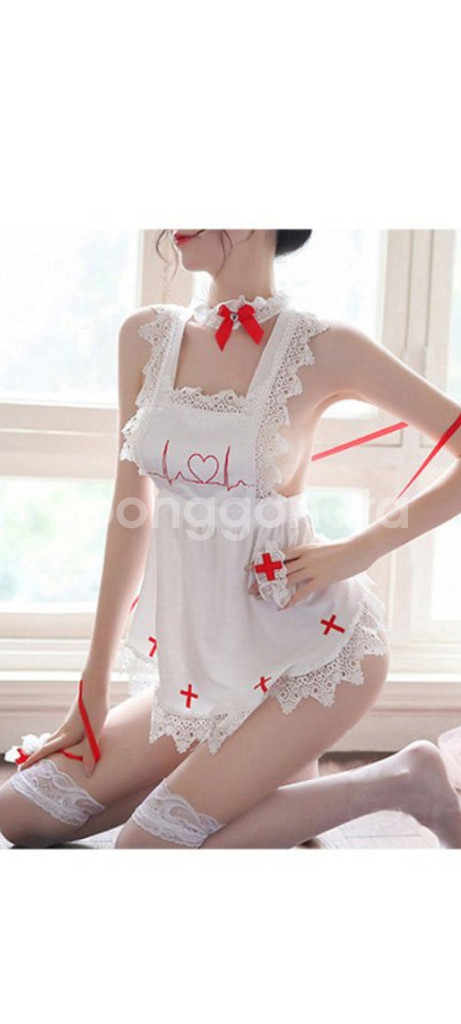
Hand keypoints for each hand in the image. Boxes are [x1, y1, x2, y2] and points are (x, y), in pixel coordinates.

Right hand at [18, 676, 108, 777]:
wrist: (93, 687)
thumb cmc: (95, 709)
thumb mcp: (94, 733)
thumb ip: (90, 753)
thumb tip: (88, 773)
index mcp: (66, 735)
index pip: (45, 750)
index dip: (34, 760)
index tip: (23, 769)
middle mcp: (64, 730)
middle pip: (46, 746)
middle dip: (37, 757)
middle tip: (28, 768)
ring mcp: (67, 724)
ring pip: (52, 739)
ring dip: (46, 749)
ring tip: (43, 760)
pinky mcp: (71, 719)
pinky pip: (59, 734)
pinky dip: (54, 742)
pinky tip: (61, 744)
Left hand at [248, 534, 372, 608]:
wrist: (358, 549)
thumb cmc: (342, 548)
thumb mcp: (321, 547)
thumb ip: (309, 554)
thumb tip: (301, 560)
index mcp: (303, 548)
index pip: (278, 556)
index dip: (263, 563)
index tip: (249, 568)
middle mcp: (304, 558)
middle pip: (278, 569)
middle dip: (263, 580)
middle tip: (250, 589)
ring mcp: (312, 568)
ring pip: (286, 579)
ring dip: (272, 589)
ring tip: (260, 597)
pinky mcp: (321, 579)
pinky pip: (302, 591)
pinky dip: (291, 600)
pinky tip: (283, 606)